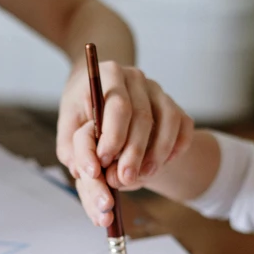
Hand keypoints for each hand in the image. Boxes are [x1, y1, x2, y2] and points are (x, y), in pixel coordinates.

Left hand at [58, 65, 192, 226]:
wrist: (104, 106)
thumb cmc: (84, 116)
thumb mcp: (69, 129)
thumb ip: (74, 149)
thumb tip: (88, 171)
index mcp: (108, 75)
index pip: (118, 105)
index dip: (114, 136)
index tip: (104, 161)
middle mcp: (136, 79)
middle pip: (143, 116)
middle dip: (134, 152)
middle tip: (124, 178)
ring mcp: (158, 92)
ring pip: (168, 121)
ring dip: (157, 153)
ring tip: (143, 176)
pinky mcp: (174, 106)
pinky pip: (184, 127)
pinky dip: (176, 148)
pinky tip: (162, 164)